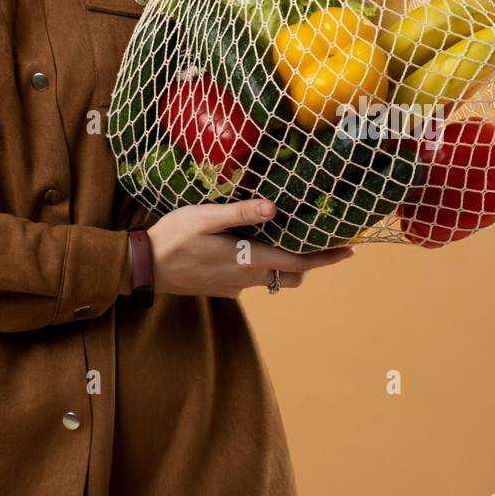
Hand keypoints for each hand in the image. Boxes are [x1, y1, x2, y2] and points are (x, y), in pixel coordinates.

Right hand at [147, 198, 355, 297]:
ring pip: (271, 277)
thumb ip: (239, 213)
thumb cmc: (173, 238)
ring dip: (283, 261)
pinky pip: (252, 277)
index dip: (326, 257)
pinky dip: (260, 263)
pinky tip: (248, 243)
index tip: (350, 251)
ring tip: (285, 236)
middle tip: (319, 240)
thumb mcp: (204, 217)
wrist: (144, 268)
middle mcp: (246, 279)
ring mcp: (234, 286)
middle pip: (290, 275)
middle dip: (308, 262)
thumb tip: (275, 208)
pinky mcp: (222, 287)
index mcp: (247, 260)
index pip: (298, 262)